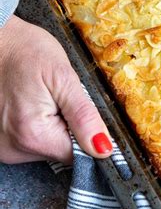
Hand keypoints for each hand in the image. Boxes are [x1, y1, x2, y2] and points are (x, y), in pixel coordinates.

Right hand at [0, 15, 112, 164]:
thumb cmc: (27, 52)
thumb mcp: (64, 78)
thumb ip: (84, 117)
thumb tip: (104, 149)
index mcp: (32, 135)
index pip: (78, 156)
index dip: (86, 135)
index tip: (77, 111)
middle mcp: (13, 148)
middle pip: (60, 153)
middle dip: (67, 129)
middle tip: (55, 99)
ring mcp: (2, 148)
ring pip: (46, 149)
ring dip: (51, 128)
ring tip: (39, 100)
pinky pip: (29, 143)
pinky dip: (36, 128)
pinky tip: (29, 107)